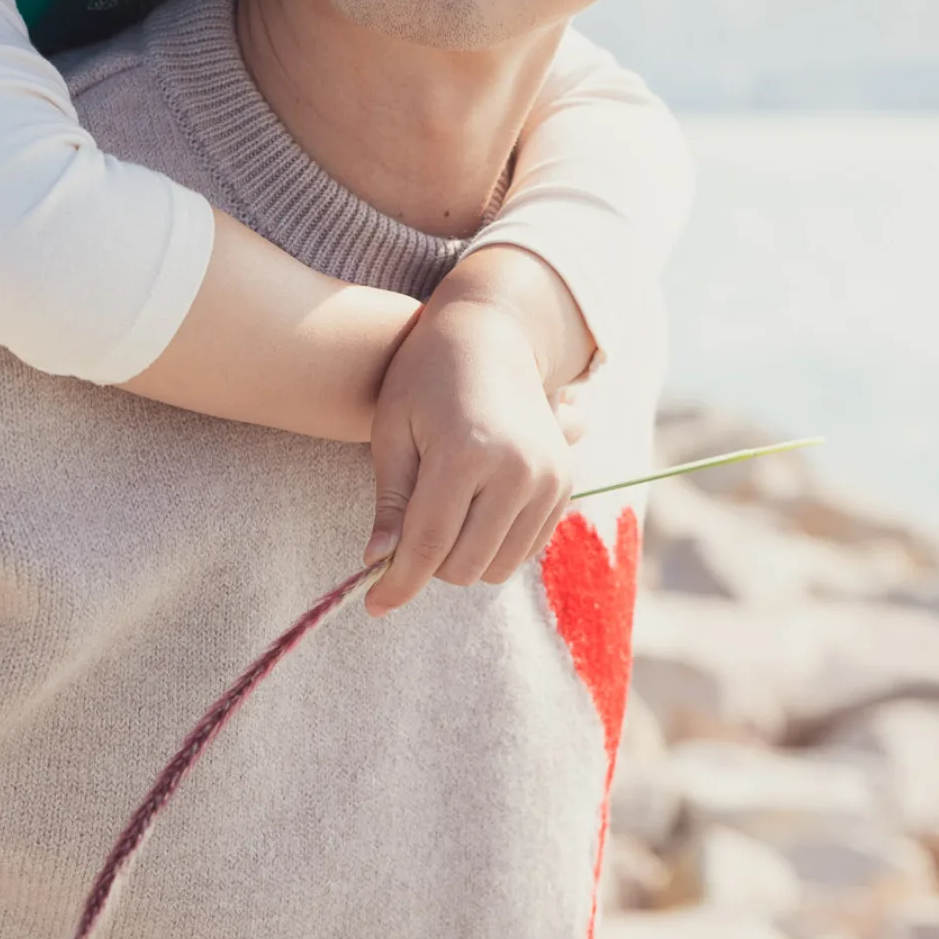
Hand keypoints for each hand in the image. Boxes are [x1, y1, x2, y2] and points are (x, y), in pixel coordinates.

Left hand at [364, 295, 574, 615]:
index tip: (373, 605)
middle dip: (426, 566)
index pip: (428, 545)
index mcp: (466, 452)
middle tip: (401, 542)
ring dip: (461, 559)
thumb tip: (379, 563)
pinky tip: (469, 512)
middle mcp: (517, 470)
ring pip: (497, 567)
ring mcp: (549, 479)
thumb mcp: (393, 430)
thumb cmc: (425, 375)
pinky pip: (525, 549)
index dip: (397, 583)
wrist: (491, 334)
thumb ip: (392, 502)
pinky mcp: (564, 485)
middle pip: (464, 565)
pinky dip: (493, 546)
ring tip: (436, 520)